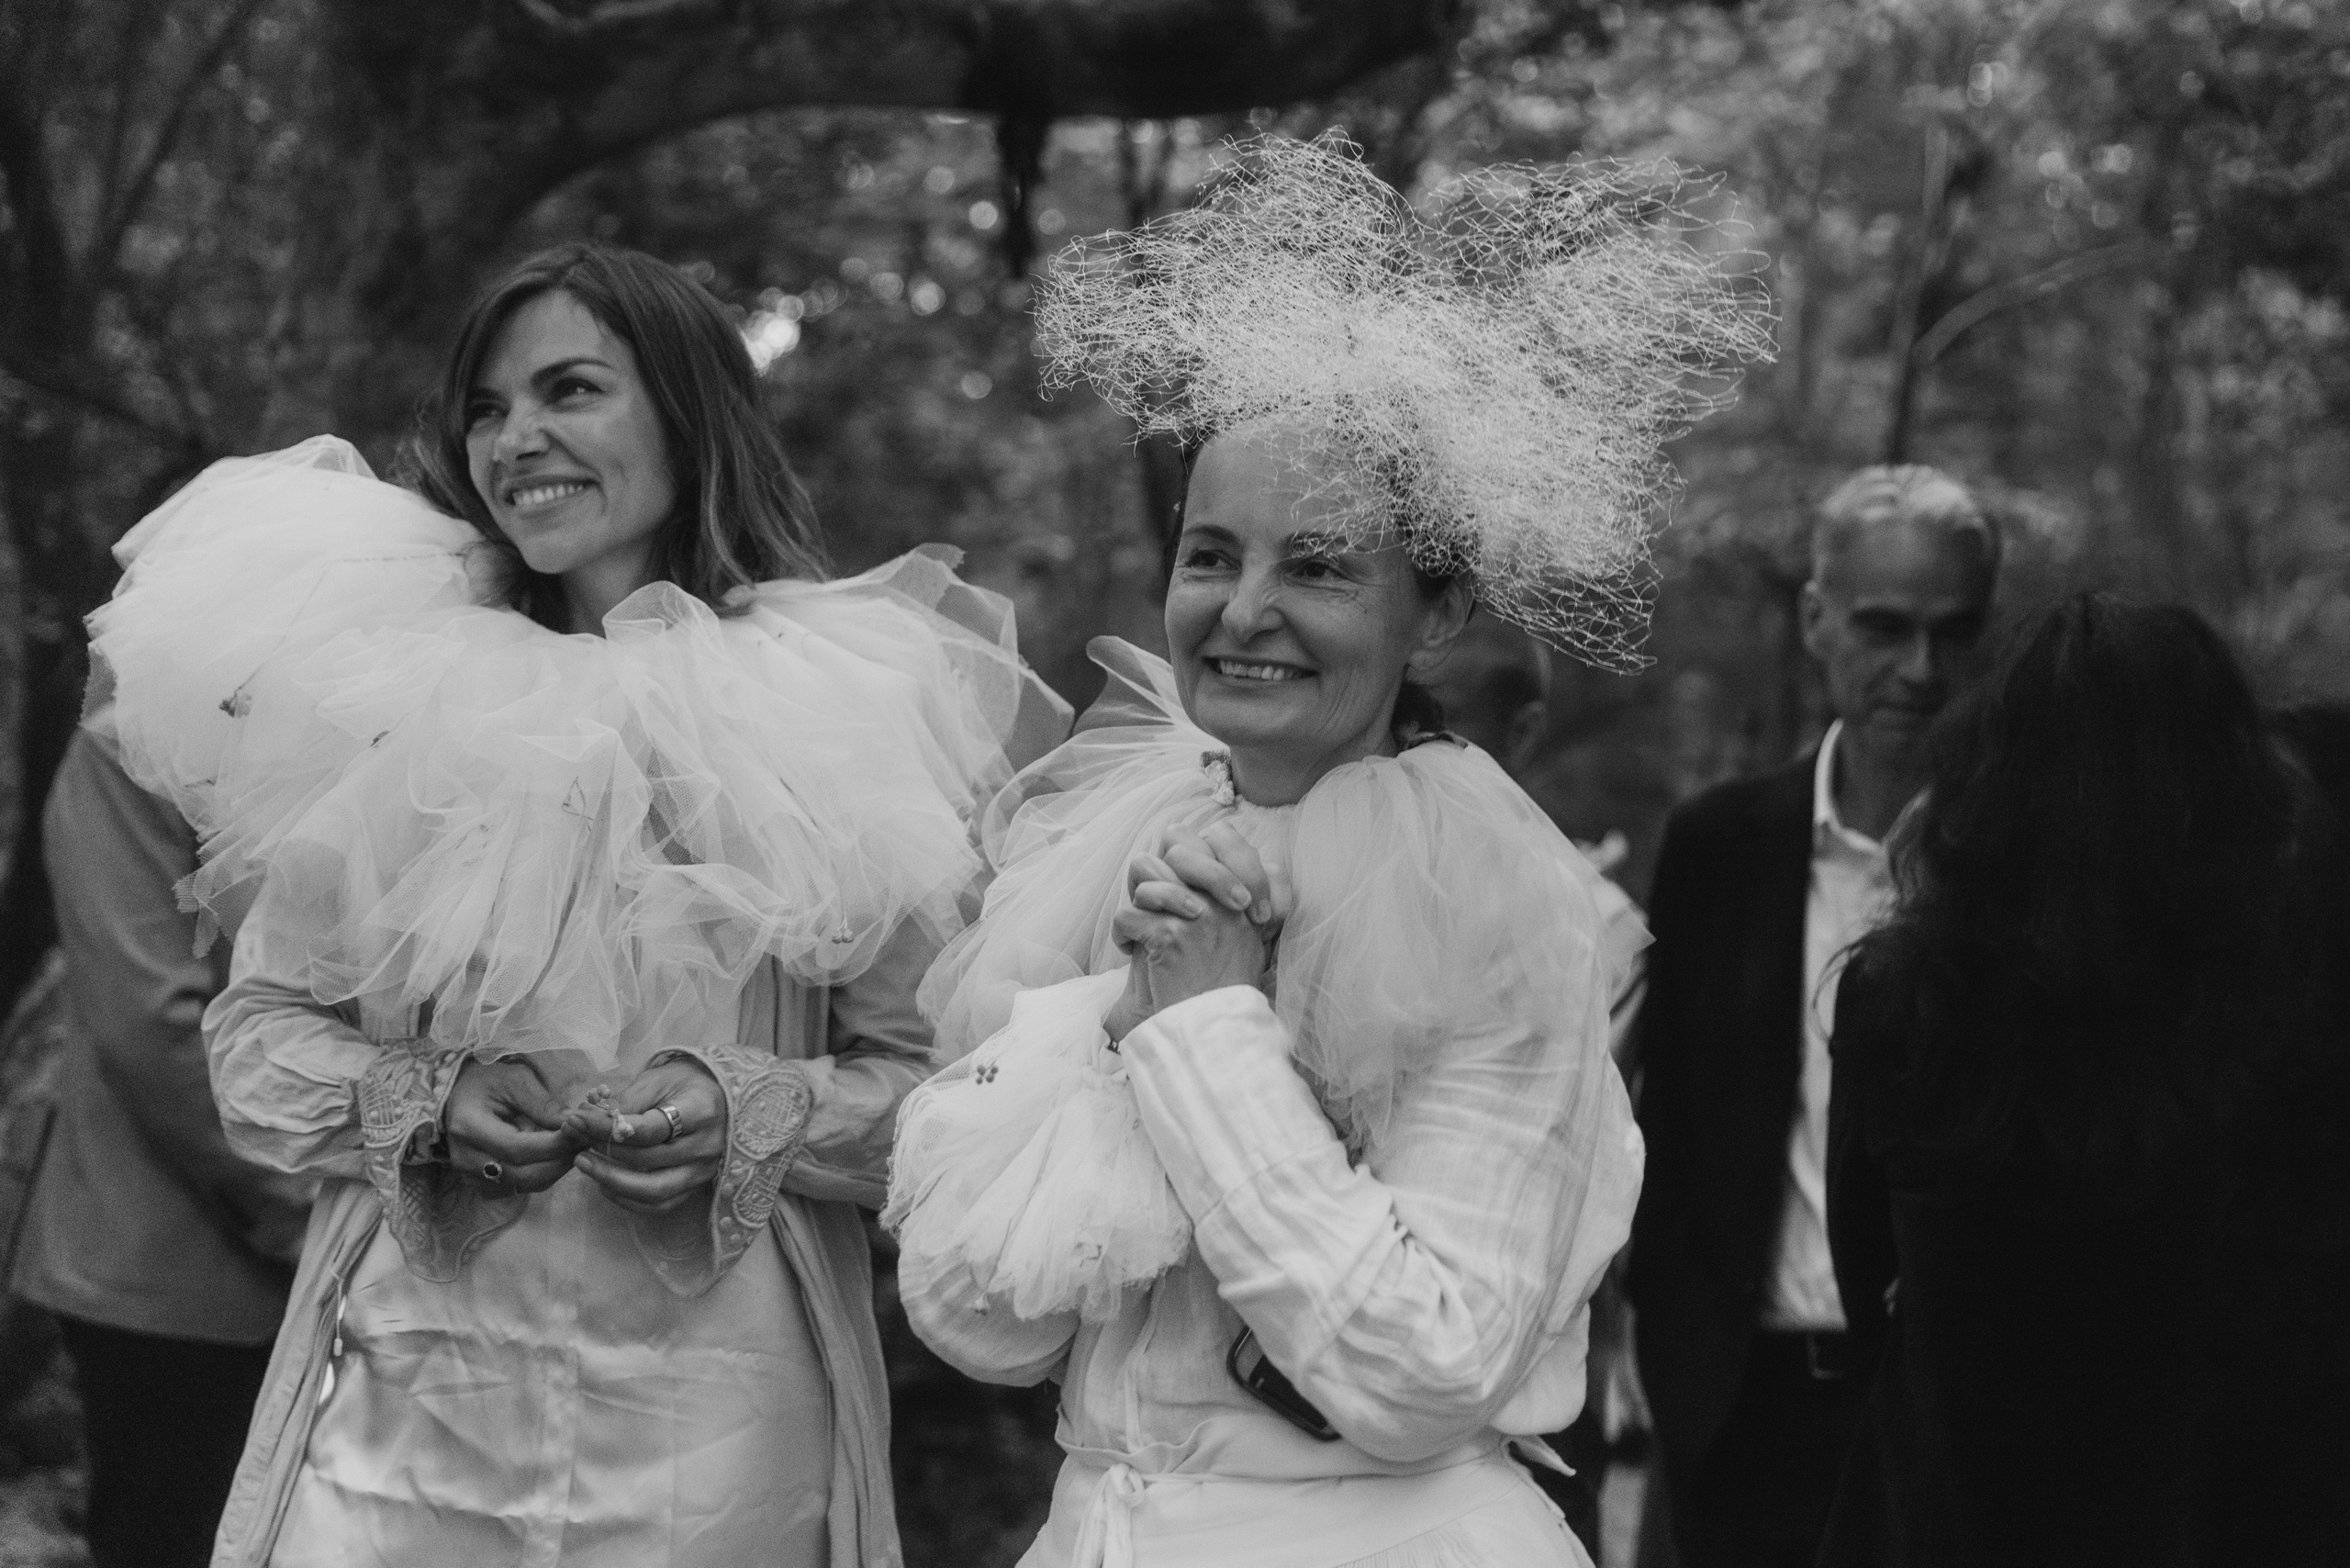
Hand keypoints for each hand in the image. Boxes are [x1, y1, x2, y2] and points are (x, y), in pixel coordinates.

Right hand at [446, 1056, 579, 1194]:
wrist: (460, 1093)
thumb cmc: (487, 1080)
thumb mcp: (515, 1079)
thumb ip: (542, 1103)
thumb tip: (573, 1125)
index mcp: (468, 1127)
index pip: (517, 1148)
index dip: (554, 1145)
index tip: (581, 1132)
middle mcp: (464, 1157)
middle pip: (522, 1174)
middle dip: (560, 1161)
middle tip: (586, 1141)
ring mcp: (469, 1174)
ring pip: (523, 1185)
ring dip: (555, 1170)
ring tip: (575, 1146)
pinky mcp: (478, 1182)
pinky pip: (517, 1187)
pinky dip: (542, 1175)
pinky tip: (556, 1155)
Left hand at [559, 1058, 727, 1215]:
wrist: (725, 1097)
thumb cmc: (689, 1083)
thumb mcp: (660, 1079)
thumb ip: (627, 1100)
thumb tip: (586, 1118)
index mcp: (701, 1111)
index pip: (649, 1129)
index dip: (608, 1128)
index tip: (577, 1120)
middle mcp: (707, 1146)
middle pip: (648, 1160)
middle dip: (604, 1151)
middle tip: (575, 1139)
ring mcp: (704, 1171)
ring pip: (654, 1190)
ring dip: (612, 1181)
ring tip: (584, 1164)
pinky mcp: (697, 1186)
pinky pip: (661, 1205)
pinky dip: (629, 1201)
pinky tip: (605, 1185)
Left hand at [1105, 825, 1275, 1040]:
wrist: (1213, 1028)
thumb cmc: (1221, 985)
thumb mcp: (1241, 934)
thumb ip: (1221, 893)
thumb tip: (1179, 845)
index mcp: (1244, 893)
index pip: (1219, 835)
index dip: (1192, 848)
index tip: (1183, 884)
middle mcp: (1225, 898)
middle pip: (1177, 842)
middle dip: (1157, 867)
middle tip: (1154, 900)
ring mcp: (1199, 915)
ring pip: (1147, 870)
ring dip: (1138, 898)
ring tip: (1142, 925)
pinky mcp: (1171, 936)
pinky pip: (1127, 914)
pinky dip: (1121, 934)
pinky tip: (1129, 950)